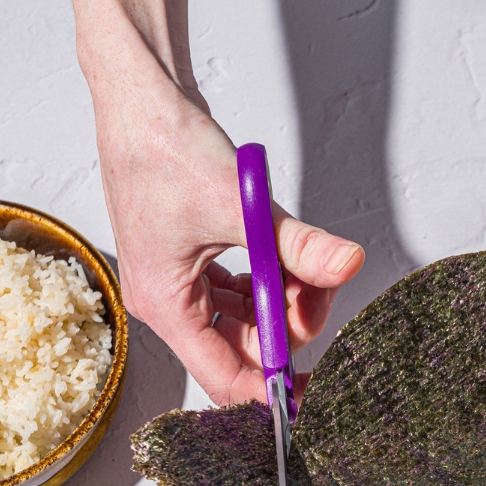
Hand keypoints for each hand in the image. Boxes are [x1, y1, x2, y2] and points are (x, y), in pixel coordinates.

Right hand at [95, 86, 363, 405]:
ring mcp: (179, 283)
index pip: (226, 377)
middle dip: (288, 322)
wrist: (140, 96)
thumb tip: (345, 266)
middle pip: (243, 348)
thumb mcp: (240, 205)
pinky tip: (283, 254)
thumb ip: (297, 245)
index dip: (272, 389)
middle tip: (321, 285)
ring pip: (245, 319)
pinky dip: (268, 279)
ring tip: (307, 261)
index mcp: (166, 305)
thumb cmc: (163, 145)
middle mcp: (169, 302)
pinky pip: (239, 292)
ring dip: (282, 298)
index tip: (312, 385)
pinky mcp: (192, 261)